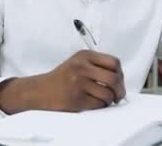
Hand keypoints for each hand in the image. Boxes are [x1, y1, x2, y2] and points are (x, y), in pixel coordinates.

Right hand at [0, 50, 125, 113]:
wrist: (40, 90)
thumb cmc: (62, 77)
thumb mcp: (78, 62)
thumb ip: (97, 65)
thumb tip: (120, 78)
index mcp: (84, 55)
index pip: (114, 62)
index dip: (120, 74)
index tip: (119, 81)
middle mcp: (81, 67)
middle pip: (114, 78)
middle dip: (120, 90)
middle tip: (118, 96)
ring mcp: (78, 82)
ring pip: (108, 94)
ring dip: (109, 100)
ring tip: (104, 100)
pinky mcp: (76, 98)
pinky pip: (98, 104)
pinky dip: (100, 106)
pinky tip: (93, 103)